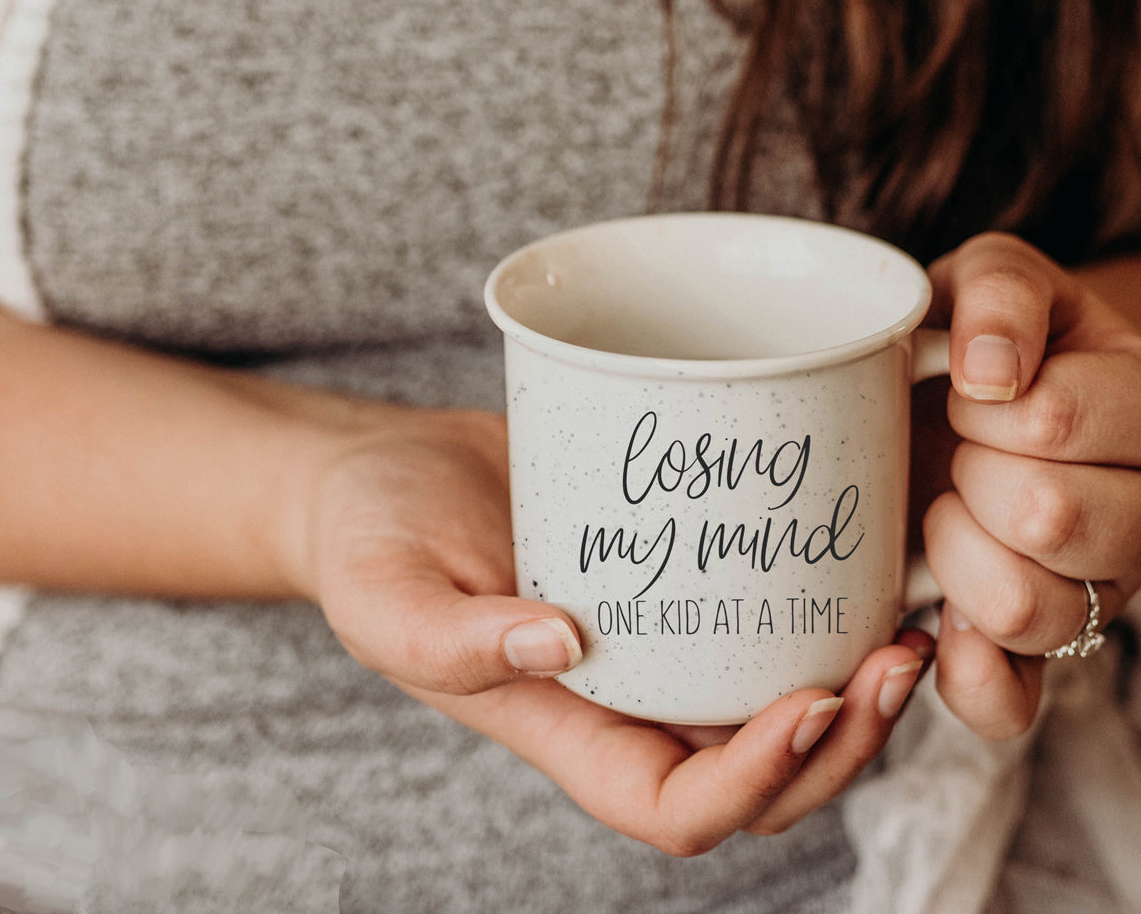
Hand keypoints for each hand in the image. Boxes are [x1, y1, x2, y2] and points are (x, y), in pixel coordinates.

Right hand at [295, 407, 932, 853]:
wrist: (389, 473)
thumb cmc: (372, 540)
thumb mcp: (386, 596)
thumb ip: (455, 639)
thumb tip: (564, 642)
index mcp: (564, 728)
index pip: (675, 807)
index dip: (753, 783)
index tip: (808, 705)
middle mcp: (626, 697)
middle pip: (759, 772)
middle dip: (842, 743)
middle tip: (895, 660)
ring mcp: (655, 635)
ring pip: (776, 698)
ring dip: (854, 685)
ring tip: (907, 621)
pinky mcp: (670, 568)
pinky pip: (756, 608)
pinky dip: (817, 603)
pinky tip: (857, 550)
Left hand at [923, 233, 1140, 737]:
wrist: (967, 394)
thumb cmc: (979, 334)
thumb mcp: (992, 277)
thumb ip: (1000, 297)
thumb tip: (990, 375)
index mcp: (1138, 414)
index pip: (1052, 420)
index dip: (981, 405)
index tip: (969, 391)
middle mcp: (1137, 516)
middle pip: (1047, 518)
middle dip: (970, 472)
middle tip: (960, 450)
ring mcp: (1093, 594)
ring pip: (1027, 609)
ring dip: (956, 551)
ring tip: (950, 507)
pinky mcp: (1032, 652)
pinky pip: (1008, 703)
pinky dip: (965, 669)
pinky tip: (937, 616)